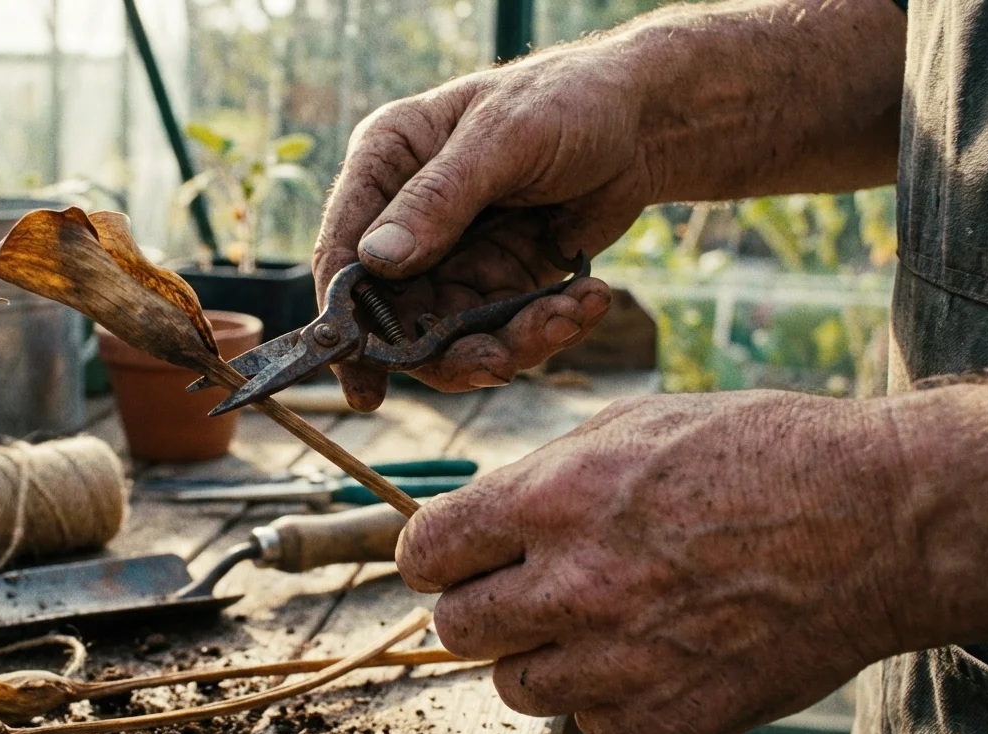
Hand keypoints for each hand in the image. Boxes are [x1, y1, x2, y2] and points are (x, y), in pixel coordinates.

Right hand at [313, 50, 654, 409]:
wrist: (647, 120)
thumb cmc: (567, 99)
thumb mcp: (503, 137)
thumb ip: (438, 200)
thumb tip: (374, 262)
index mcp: (386, 164)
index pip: (341, 251)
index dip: (344, 319)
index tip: (363, 378)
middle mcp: (406, 217)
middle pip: (394, 313)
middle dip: (447, 350)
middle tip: (499, 364)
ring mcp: (452, 255)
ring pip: (450, 335)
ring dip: (508, 342)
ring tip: (568, 315)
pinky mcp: (498, 281)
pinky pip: (501, 331)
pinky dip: (545, 328)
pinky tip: (588, 298)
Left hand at [396, 390, 919, 733]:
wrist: (876, 519)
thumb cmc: (759, 454)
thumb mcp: (632, 426)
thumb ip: (542, 477)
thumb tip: (484, 515)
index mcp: (554, 500)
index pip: (427, 553)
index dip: (431, 556)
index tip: (446, 560)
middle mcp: (575, 585)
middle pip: (457, 628)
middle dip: (477, 607)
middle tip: (516, 592)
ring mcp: (620, 660)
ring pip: (514, 685)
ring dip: (536, 657)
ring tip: (590, 622)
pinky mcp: (665, 716)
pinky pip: (590, 724)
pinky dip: (604, 696)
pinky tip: (647, 652)